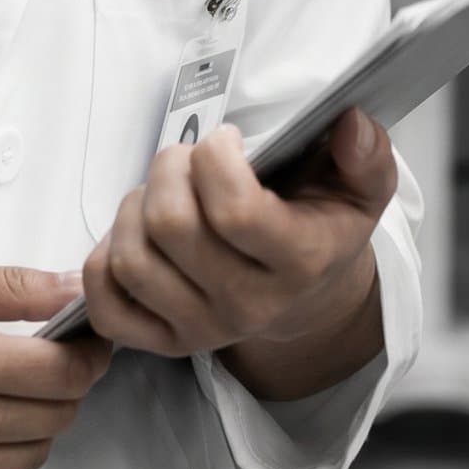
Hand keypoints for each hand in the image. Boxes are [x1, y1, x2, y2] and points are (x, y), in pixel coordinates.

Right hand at [0, 259, 111, 468]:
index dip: (88, 354)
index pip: (59, 375)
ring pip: (27, 459)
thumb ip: (4, 287)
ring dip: (33, 424)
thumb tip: (67, 287)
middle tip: (45, 357)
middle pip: (51, 420)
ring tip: (2, 388)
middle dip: (63, 385)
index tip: (89, 340)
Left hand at [81, 108, 394, 370]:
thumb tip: (351, 126)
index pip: (235, 211)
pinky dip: (102, 264)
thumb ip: (366, 154)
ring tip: (163, 195)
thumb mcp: (360, 188)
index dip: (214, 158)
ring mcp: (202, 329)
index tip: (226, 140)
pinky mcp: (164, 342)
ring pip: (131, 259)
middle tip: (187, 160)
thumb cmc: (319, 226)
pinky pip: (106, 307)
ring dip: (134, 208)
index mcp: (299, 262)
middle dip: (168, 168)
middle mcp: (249, 305)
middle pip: (170, 224)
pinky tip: (137, 237)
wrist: (306, 298)